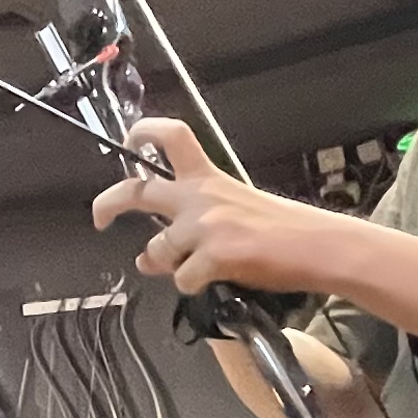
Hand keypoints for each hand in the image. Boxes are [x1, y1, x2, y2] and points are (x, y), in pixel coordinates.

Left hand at [90, 119, 363, 297]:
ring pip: (156, 249)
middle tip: (99, 217)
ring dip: (166, 264)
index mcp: (210, 179)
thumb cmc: (285, 230)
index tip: (127, 140)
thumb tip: (150, 255)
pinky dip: (193, 285)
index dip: (144, 132)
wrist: (319, 247)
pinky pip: (182, 279)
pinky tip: (215, 281)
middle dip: (109, 204)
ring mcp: (205, 226)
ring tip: (193, 267)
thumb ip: (193, 224)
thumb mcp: (236, 211)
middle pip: (138, 192)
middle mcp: (201, 197)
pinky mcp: (213, 256)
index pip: (173, 137)